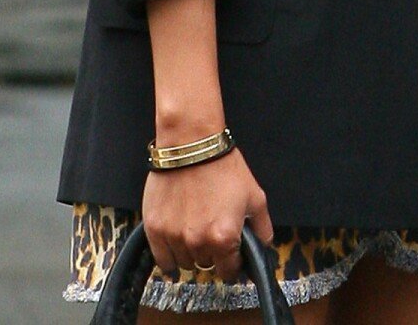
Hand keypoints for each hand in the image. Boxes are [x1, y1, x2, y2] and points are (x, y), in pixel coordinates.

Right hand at [142, 148, 272, 284]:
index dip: (232, 264)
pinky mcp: (155, 229)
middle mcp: (198, 243)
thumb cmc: (224, 167)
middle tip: (212, 231)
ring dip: (190, 252)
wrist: (192, 144)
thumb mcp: (255, 195)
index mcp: (224, 238)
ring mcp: (174, 238)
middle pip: (206, 265)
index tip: (231, 255)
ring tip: (194, 228)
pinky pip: (162, 260)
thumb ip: (262, 227)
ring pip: (184, 263)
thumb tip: (263, 247)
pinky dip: (170, 255)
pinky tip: (176, 241)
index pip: (229, 272)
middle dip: (211, 252)